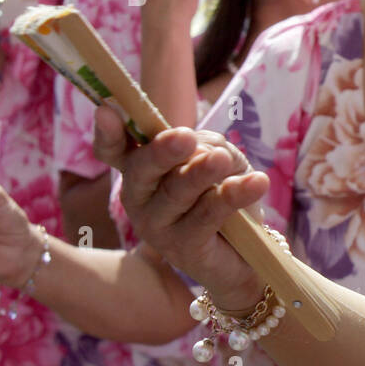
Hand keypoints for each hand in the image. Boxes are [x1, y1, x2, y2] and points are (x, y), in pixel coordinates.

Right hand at [92, 107, 265, 304]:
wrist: (245, 255)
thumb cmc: (224, 198)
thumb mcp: (219, 160)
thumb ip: (209, 148)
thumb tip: (208, 151)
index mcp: (141, 171)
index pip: (115, 150)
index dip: (108, 132)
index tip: (107, 110)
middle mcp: (140, 199)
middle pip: (143, 169)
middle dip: (163, 151)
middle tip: (185, 137)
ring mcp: (157, 227)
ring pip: (177, 192)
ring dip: (202, 173)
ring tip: (222, 159)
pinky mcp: (183, 249)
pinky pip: (207, 216)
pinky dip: (233, 195)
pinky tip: (257, 182)